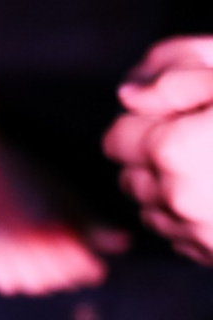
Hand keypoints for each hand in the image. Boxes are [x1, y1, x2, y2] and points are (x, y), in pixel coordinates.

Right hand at [0, 122, 119, 293]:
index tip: (91, 258)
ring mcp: (2, 254)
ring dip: (45, 277)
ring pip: (37, 286)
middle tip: (66, 253)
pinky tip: (21, 260)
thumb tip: (124, 243)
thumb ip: (95, 225)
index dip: (92, 265)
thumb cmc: (27, 175)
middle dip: (70, 271)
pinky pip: (9, 285)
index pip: (87, 270)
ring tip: (44, 256)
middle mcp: (28, 247)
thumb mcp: (66, 195)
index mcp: (54, 230)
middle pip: (63, 281)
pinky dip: (18, 278)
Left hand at [107, 37, 212, 258]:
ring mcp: (199, 235)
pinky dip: (189, 220)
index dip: (143, 123)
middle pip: (128, 177)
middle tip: (196, 140)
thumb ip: (177, 81)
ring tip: (212, 169)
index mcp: (172, 150)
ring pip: (151, 211)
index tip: (175, 117)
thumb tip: (128, 97)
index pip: (116, 138)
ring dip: (167, 192)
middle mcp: (176, 198)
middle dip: (150, 158)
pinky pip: (180, 238)